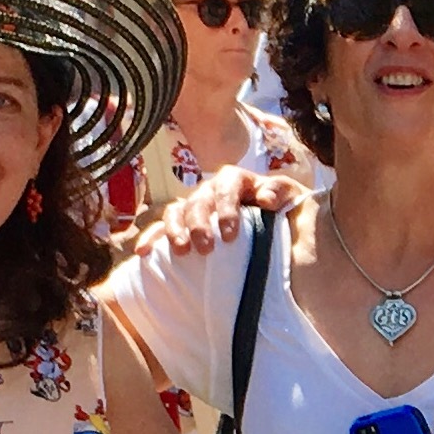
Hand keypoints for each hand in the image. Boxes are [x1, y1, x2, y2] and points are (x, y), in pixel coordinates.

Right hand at [149, 168, 303, 256]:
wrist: (278, 225)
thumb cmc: (282, 210)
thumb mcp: (290, 196)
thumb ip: (280, 190)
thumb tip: (264, 199)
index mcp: (236, 181)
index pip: (227, 186)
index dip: (226, 208)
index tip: (231, 235)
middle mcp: (210, 191)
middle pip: (198, 201)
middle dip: (200, 224)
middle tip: (207, 248)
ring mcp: (193, 207)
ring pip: (176, 211)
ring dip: (175, 230)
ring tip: (181, 252)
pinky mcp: (182, 225)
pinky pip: (161, 228)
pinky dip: (151, 238)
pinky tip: (143, 252)